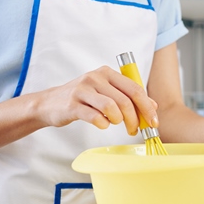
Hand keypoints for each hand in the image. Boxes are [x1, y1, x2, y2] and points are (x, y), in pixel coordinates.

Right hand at [35, 66, 158, 135]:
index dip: (147, 107)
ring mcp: (83, 90)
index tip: (153, 122)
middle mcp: (95, 77)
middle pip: (126, 101)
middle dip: (135, 119)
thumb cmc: (84, 98)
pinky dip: (103, 124)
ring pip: (112, 108)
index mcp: (107, 73)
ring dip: (119, 121)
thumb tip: (153, 106)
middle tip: (134, 130)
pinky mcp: (72, 105)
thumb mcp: (107, 92)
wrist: (50, 103)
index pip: (135, 89)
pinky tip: (102, 124)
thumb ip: (129, 97)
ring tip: (115, 123)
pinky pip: (95, 117)